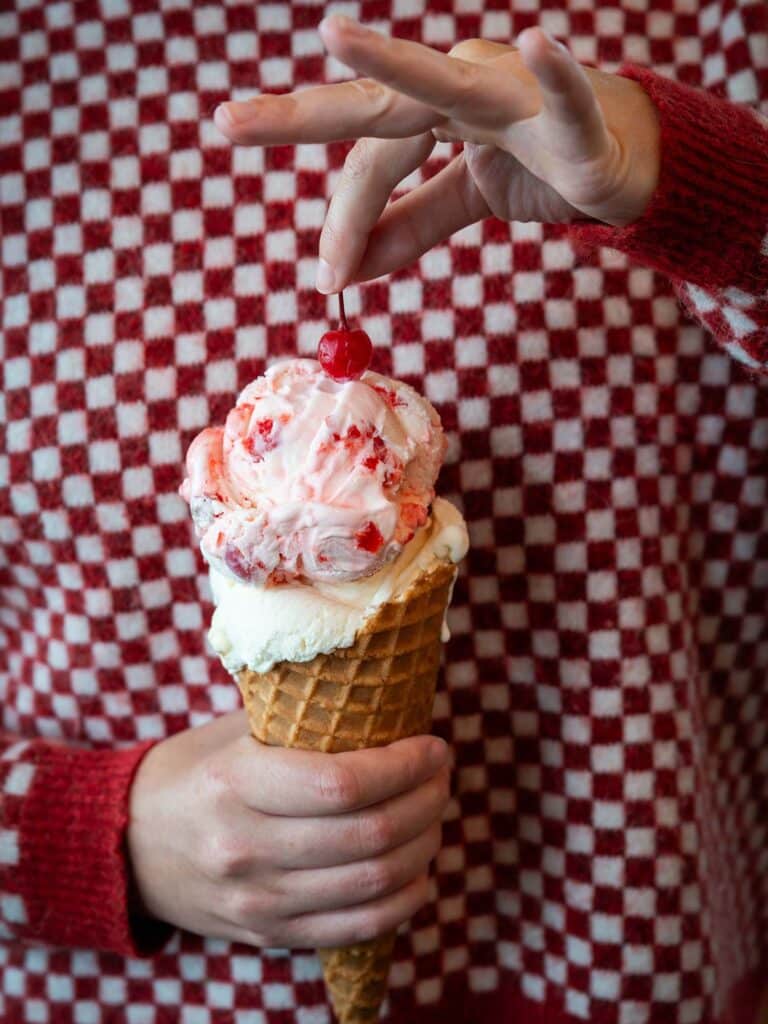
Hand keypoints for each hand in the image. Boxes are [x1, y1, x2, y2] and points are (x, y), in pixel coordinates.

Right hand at [127, 711, 450, 947]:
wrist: (129, 847)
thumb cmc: (194, 773)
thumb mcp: (234, 731)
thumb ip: (300, 719)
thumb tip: (386, 697)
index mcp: (236, 782)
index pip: (342, 783)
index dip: (404, 766)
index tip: (433, 746)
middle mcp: (245, 847)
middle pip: (369, 835)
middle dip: (427, 801)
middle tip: (442, 776)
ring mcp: (257, 901)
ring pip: (372, 884)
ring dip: (424, 846)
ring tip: (435, 814)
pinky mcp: (269, 934)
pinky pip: (357, 929)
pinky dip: (403, 900)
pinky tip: (419, 872)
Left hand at [214, 16, 659, 292]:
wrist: (628, 162)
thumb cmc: (541, 165)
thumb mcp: (463, 201)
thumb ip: (407, 226)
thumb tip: (342, 272)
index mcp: (432, 110)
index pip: (370, 161)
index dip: (344, 217)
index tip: (326, 276)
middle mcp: (462, 88)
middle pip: (377, 107)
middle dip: (301, 115)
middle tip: (227, 124)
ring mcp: (516, 94)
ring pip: (448, 85)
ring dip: (394, 64)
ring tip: (334, 39)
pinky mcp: (576, 118)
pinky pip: (563, 94)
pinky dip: (553, 75)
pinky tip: (538, 44)